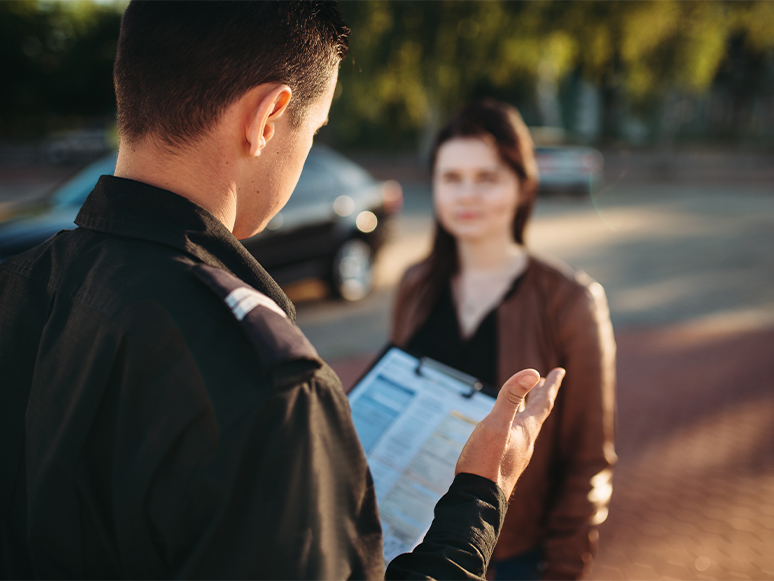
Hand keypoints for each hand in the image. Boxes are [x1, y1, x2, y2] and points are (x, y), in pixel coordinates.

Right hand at [455, 367, 564, 497]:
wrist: (478, 500)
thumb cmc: (486, 461)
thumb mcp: (496, 424)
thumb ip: (511, 398)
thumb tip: (532, 372)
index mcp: (526, 430)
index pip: (544, 402)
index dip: (552, 384)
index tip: (560, 370)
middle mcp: (525, 441)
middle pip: (538, 412)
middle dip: (541, 394)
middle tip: (545, 380)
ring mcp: (516, 453)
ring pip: (527, 425)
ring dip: (529, 409)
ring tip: (528, 400)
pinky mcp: (505, 462)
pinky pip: (516, 437)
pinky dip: (516, 424)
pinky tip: (507, 429)